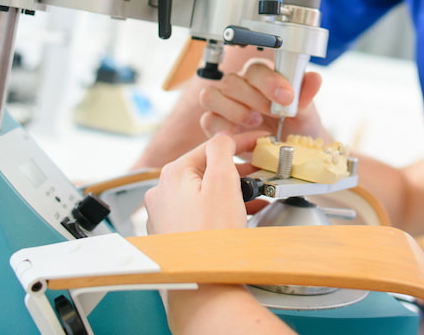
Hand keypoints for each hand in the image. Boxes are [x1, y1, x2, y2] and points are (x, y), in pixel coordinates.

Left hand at [144, 132, 265, 233]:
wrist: (203, 286)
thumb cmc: (212, 239)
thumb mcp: (223, 183)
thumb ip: (222, 151)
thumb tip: (223, 137)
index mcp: (173, 174)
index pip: (211, 146)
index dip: (240, 142)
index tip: (259, 142)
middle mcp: (162, 192)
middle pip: (207, 169)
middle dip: (237, 170)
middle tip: (261, 172)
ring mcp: (165, 215)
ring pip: (203, 191)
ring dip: (230, 191)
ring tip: (255, 196)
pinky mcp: (173, 233)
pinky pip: (198, 211)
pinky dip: (219, 208)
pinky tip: (238, 215)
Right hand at [198, 60, 328, 140]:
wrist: (289, 149)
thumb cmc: (295, 124)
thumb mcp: (306, 111)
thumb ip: (306, 94)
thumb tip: (315, 78)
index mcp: (261, 76)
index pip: (256, 69)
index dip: (270, 82)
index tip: (287, 97)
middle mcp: (239, 86)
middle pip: (231, 81)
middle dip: (253, 99)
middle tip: (273, 113)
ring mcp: (224, 104)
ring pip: (211, 96)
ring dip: (234, 111)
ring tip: (256, 122)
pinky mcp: (215, 124)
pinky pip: (208, 120)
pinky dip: (223, 128)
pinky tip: (242, 135)